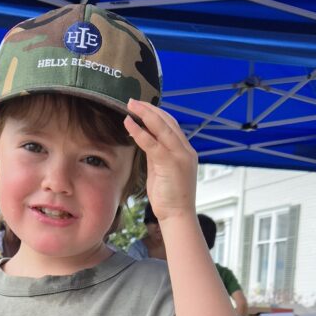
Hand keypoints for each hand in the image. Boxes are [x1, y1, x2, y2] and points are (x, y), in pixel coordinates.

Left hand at [124, 99, 197, 222]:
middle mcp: (185, 150)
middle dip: (149, 108)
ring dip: (145, 114)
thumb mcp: (162, 171)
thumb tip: (145, 139)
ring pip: (162, 127)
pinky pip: (153, 142)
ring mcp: (180, 155)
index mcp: (185, 151)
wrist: (178, 215)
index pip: (171, 125)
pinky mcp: (171, 163)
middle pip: (168, 121)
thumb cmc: (169, 197)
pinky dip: (140, 131)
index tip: (142, 106)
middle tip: (132, 100)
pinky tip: (129, 123)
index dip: (156, 113)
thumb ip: (156, 154)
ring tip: (130, 105)